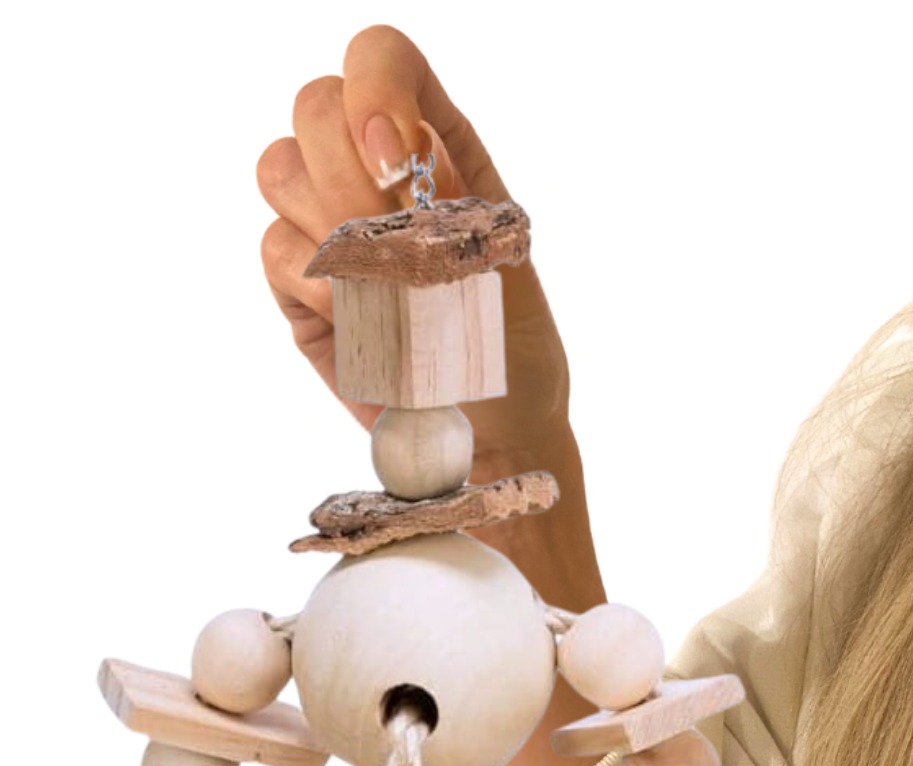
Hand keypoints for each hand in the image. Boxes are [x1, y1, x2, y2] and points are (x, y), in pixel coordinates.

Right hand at [255, 23, 572, 448]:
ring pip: (279, 170)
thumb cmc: (510, 344)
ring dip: (331, 228)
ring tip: (386, 288)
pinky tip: (361, 319)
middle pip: (312, 105)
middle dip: (347, 173)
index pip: (381, 60)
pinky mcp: (298, 283)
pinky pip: (276, 250)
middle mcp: (370, 168)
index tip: (396, 161)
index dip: (376, 90)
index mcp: (434, 142)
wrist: (495, 432)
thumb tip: (406, 157)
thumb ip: (453, 202)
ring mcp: (326, 222)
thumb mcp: (504, 264)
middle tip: (394, 244)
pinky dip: (320, 284)